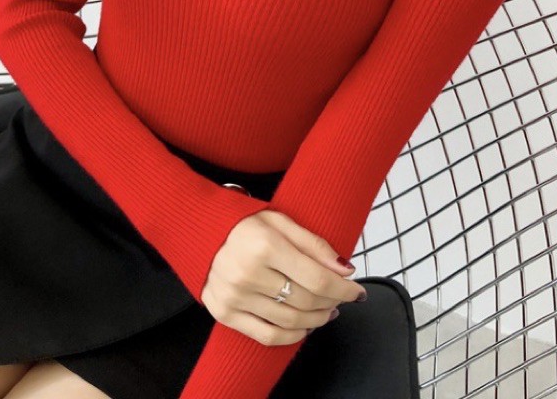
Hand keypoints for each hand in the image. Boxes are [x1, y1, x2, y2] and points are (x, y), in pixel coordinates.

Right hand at [200, 209, 364, 346]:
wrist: (200, 230)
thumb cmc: (243, 223)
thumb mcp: (280, 220)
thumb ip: (313, 243)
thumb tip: (344, 269)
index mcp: (265, 245)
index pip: (317, 278)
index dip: (343, 289)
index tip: (357, 291)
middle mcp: (248, 273)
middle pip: (306, 301)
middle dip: (332, 303)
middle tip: (341, 297)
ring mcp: (234, 296)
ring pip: (290, 321)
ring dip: (317, 320)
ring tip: (327, 311)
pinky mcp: (225, 312)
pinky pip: (267, 335)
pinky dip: (292, 336)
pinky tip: (304, 326)